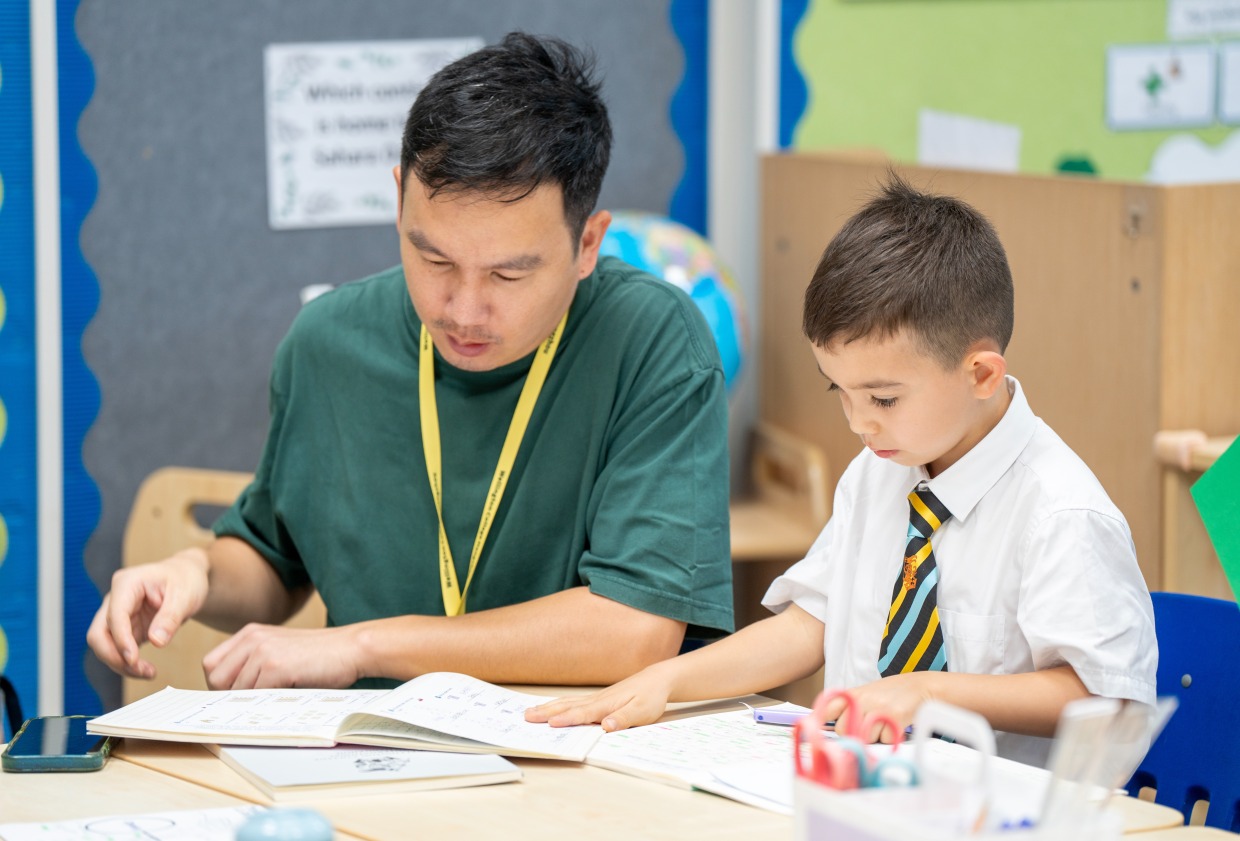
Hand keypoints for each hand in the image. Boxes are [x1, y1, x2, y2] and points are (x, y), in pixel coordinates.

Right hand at [86, 549, 210, 678]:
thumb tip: (157, 642)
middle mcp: (115, 598)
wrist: (187, 576)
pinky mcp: (124, 627)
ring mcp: (117, 614)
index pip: (115, 615)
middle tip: (140, 670)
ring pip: (104, 645)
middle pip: (98, 633)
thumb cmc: (185, 579)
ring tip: (147, 673)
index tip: (133, 660)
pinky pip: (117, 649)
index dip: (121, 640)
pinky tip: (145, 670)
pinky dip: (127, 662)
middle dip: (114, 656)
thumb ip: (170, 618)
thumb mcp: (185, 595)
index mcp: (127, 583)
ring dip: (120, 663)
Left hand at [202, 624, 362, 688]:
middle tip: (251, 704)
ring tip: (272, 701)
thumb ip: (254, 664)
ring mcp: (263, 651)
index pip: (211, 664)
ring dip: (250, 702)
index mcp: (250, 633)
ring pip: (234, 691)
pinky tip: (281, 701)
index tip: (236, 696)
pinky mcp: (276, 666)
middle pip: (215, 679)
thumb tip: (229, 696)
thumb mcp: (280, 650)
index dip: (219, 684)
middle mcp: (253, 638)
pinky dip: (264, 705)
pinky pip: (254, 695)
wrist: (352, 648)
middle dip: (228, 696)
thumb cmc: (321, 656)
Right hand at [524, 664, 674, 731]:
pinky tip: (550, 707)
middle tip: (526, 717)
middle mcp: (597, 700)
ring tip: (529, 712)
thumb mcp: (643, 712)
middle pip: (568, 707)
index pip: (583, 714)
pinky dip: (557, 704)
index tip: (550, 724)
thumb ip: (624, 719)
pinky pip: (572, 702)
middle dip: (547, 712)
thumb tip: (606, 726)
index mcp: (606, 705)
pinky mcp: (597, 699)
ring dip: (548, 708)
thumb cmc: (650, 696)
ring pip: (567, 703)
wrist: (656, 680)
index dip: (567, 720)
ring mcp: (595, 698)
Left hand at [821, 672, 941, 742]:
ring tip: (883, 726)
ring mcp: (877, 708)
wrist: (921, 687)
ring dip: (873, 738)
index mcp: (852, 694)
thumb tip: (826, 727)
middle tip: (867, 728)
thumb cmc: (890, 695)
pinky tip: (895, 727)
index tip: (824, 729)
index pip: (827, 709)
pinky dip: (889, 739)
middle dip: (853, 735)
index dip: (823, 721)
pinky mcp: (893, 718)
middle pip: (843, 730)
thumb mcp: (865, 695)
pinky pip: (883, 741)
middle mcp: (862, 700)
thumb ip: (849, 709)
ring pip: (863, 738)